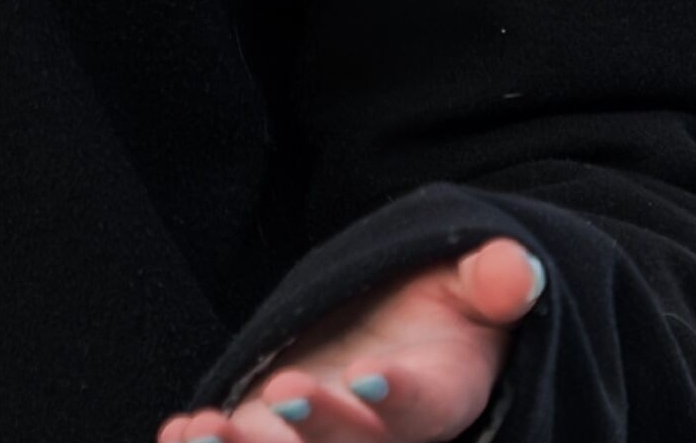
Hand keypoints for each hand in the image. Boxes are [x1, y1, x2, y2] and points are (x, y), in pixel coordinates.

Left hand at [157, 238, 544, 442]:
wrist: (406, 335)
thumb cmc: (447, 308)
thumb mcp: (471, 286)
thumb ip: (490, 282)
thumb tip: (517, 270)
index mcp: (441, 398)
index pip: (422, 408)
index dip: (395, 397)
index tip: (367, 376)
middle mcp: (385, 434)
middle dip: (313, 431)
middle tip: (271, 405)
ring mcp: (335, 437)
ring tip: (204, 433)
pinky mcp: (287, 433)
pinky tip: (178, 433)